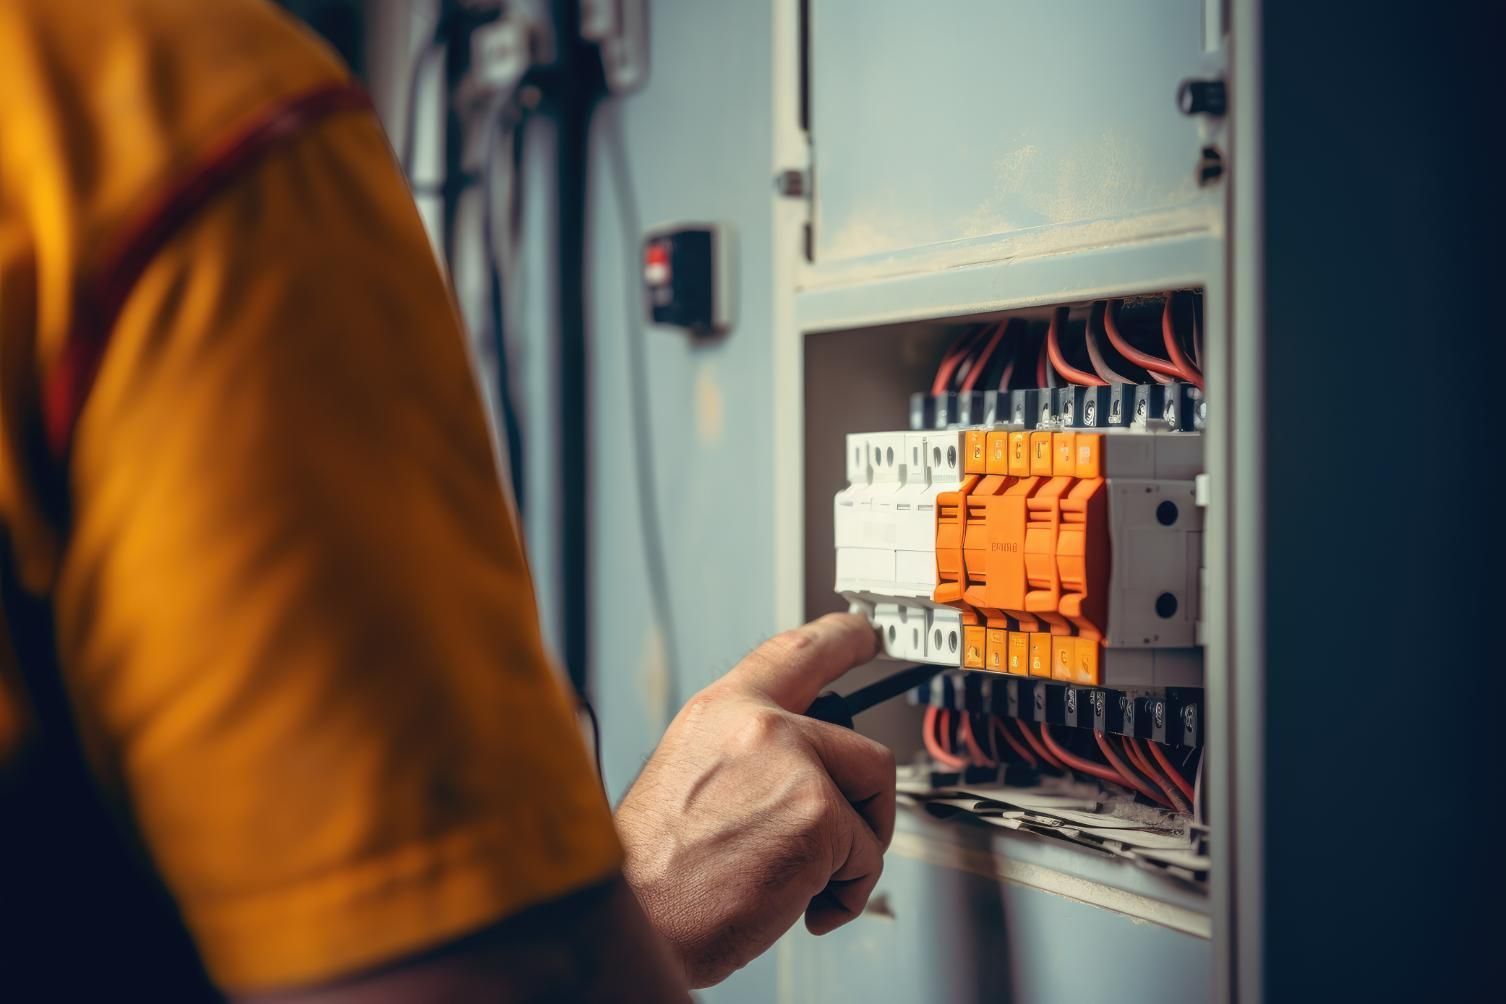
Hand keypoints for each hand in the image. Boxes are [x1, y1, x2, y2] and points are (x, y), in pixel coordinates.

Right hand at [614, 613, 893, 988]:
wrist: (642, 923)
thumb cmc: (659, 872)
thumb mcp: (689, 778)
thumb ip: (747, 755)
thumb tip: (806, 769)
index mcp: (719, 711)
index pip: (793, 654)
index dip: (840, 640)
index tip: (864, 634)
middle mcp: (757, 726)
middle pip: (864, 750)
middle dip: (866, 807)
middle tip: (841, 844)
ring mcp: (792, 767)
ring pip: (871, 805)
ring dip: (849, 856)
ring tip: (797, 881)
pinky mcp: (818, 817)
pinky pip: (867, 858)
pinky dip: (844, 894)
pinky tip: (796, 906)